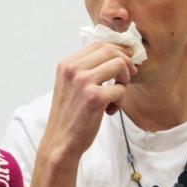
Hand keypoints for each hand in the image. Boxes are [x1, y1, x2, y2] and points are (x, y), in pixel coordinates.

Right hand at [43, 42, 136, 159]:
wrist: (61, 141)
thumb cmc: (70, 115)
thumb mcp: (70, 85)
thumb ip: (87, 69)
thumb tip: (118, 55)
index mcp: (66, 64)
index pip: (99, 44)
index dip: (118, 51)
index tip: (126, 62)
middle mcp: (72, 69)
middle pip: (111, 51)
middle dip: (125, 64)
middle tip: (125, 80)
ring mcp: (83, 82)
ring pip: (119, 66)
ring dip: (124, 81)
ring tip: (115, 96)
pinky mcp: (94, 98)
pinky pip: (120, 89)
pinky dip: (120, 101)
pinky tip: (109, 111)